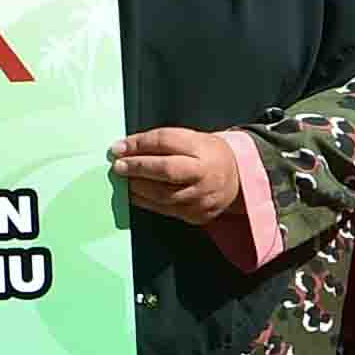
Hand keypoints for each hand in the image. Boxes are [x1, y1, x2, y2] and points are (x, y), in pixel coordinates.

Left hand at [109, 126, 236, 225]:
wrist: (236, 178)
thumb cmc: (207, 155)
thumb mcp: (190, 139)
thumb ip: (160, 142)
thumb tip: (124, 147)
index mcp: (202, 149)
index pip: (166, 142)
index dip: (139, 144)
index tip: (119, 147)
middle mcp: (204, 174)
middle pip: (166, 170)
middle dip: (137, 168)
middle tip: (118, 166)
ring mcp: (202, 197)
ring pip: (164, 195)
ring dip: (138, 188)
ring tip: (124, 181)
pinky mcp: (197, 215)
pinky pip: (166, 210)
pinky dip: (146, 202)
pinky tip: (135, 195)